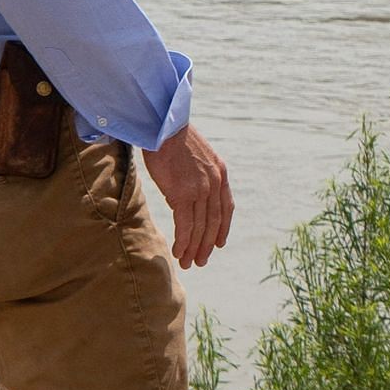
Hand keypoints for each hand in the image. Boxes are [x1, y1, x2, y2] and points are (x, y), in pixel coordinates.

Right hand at [139, 121, 232, 268]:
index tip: (218, 244)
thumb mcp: (196, 157)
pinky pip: (185, 224)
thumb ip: (198, 176)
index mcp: (221, 174)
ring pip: (200, 227)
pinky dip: (183, 241)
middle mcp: (214, 183)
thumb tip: (183, 198)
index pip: (226, 208)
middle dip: (206, 245)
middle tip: (199, 261)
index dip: (223, 228)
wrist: (163, 127)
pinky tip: (178, 251)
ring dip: (193, 248)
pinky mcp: (182, 194)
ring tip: (187, 263)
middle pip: (213, 222)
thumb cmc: (172, 139)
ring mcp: (200, 189)